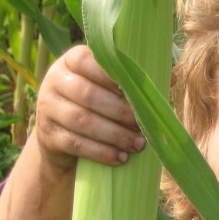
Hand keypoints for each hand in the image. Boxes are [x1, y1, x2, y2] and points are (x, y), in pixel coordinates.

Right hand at [32, 45, 145, 170]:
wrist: (62, 138)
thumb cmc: (98, 105)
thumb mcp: (110, 88)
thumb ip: (135, 79)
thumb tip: (171, 77)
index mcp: (72, 61)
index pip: (90, 61)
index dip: (115, 76)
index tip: (138, 91)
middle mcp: (55, 80)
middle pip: (89, 95)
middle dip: (121, 112)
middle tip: (144, 125)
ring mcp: (47, 108)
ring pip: (82, 120)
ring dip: (115, 135)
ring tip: (139, 145)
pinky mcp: (48, 135)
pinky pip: (76, 144)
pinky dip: (101, 152)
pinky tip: (121, 158)